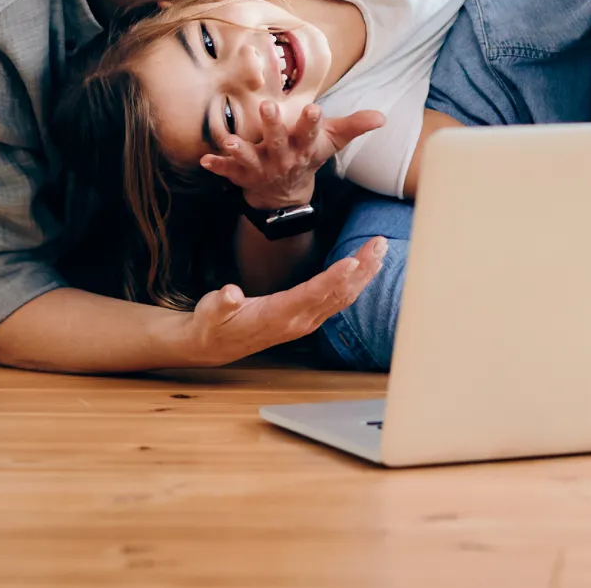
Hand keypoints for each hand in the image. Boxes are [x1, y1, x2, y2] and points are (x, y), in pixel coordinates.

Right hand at [181, 237, 388, 365]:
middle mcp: (298, 320)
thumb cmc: (214, 323)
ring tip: (379, 250)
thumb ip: (221, 303)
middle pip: (337, 293)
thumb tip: (228, 293)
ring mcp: (305, 321)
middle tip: (379, 244)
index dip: (333, 278)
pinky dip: (354, 284)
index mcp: (277, 315)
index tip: (353, 262)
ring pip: (342, 297)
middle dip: (361, 269)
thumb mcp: (211, 312)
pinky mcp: (307, 319)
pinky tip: (365, 270)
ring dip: (363, 274)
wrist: (215, 346)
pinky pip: (337, 301)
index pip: (311, 294)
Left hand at [199, 101, 384, 209]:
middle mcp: (283, 158)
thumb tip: (383, 117)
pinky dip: (217, 166)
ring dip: (241, 150)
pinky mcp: (242, 174)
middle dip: (273, 126)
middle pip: (279, 142)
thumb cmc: (308, 156)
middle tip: (267, 106)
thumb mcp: (331, 142)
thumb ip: (355, 126)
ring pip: (251, 159)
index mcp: (304, 147)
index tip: (314, 108)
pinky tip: (204, 160)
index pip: (311, 133)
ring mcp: (261, 167)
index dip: (312, 122)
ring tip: (231, 141)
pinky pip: (228, 171)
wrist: (286, 194)